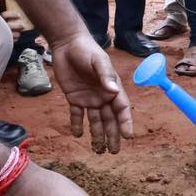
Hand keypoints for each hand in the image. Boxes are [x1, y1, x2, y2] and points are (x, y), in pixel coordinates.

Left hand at [48, 32, 131, 153]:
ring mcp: (89, 98)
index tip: (128, 137)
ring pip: (95, 121)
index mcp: (112, 88)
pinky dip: (77, 125)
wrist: (67, 44)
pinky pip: (77, 115)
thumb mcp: (98, 61)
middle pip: (110, 120)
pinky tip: (78, 135)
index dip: (126, 123)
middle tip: (114, 152)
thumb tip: (113, 91)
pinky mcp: (74, 98)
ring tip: (98, 151)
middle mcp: (103, 96)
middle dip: (113, 136)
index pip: (122, 109)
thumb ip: (105, 75)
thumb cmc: (87, 50)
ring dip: (97, 135)